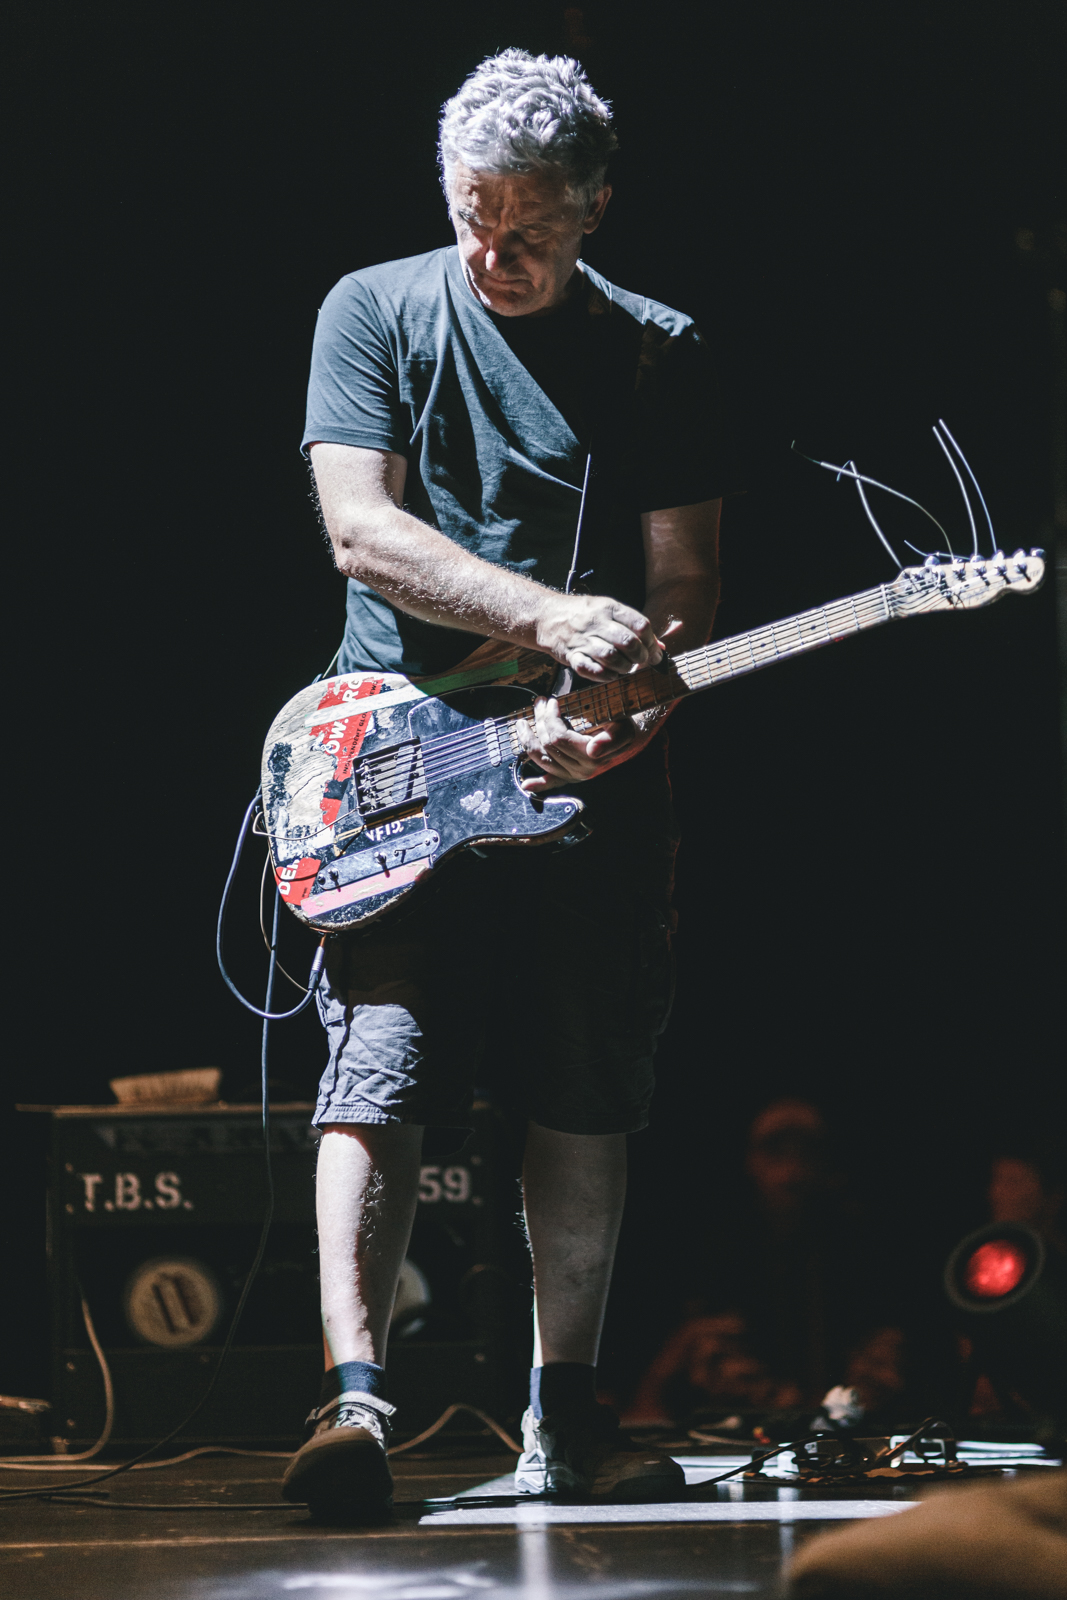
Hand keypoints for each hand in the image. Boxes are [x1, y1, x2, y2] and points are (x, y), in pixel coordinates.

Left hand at [518, 697, 655, 791]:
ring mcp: (573, 775)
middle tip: (540, 702)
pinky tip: (526, 784)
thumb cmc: (621, 727)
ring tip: (523, 723)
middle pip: (548, 744)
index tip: (552, 701)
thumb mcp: (621, 728)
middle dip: (539, 720)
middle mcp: (581, 770)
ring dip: (528, 740)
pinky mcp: (569, 777)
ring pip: (541, 758)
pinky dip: (538, 784)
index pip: (559, 737)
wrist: (628, 739)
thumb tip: (594, 750)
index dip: (550, 718)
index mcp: (591, 758)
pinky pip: (551, 782)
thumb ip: (611, 739)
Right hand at [534, 592, 662, 681]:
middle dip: (641, 657)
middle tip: (642, 662)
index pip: (640, 625)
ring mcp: (582, 640)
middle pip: (628, 642)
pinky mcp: (571, 656)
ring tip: (626, 668)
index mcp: (609, 608)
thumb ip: (633, 627)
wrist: (547, 617)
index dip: (652, 642)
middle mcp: (596, 622)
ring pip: (612, 657)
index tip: (654, 652)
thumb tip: (659, 647)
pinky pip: (591, 670)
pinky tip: (611, 674)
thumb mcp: (608, 611)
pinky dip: (605, 676)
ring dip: (625, 667)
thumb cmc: (584, 615)